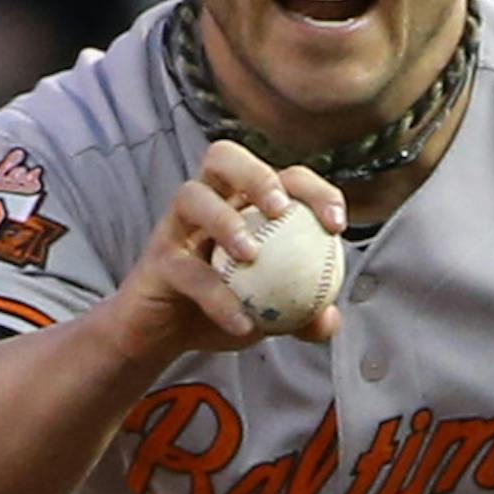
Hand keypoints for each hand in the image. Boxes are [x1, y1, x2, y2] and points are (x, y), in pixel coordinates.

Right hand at [109, 140, 344, 367]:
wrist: (165, 336)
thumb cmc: (221, 310)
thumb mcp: (270, 316)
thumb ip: (302, 316)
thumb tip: (330, 319)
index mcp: (243, 204)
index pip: (281, 177)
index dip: (313, 189)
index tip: (336, 224)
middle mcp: (208, 201)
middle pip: (224, 157)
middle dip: (257, 174)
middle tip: (281, 209)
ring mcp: (177, 225)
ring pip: (192, 196)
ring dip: (224, 219)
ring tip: (251, 254)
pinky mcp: (157, 259)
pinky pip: (186, 270)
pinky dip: (217, 296)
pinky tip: (242, 322)